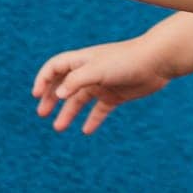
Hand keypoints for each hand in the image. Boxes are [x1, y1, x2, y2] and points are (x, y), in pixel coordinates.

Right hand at [31, 36, 174, 134]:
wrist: (156, 62)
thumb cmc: (126, 60)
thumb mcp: (97, 69)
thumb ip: (76, 81)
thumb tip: (57, 93)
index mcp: (83, 60)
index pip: (56, 67)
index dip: (43, 79)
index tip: (36, 95)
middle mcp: (90, 72)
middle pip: (64, 85)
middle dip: (51, 98)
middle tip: (42, 113)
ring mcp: (103, 84)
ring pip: (80, 100)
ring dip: (68, 112)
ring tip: (59, 127)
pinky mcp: (116, 95)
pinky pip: (100, 110)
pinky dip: (92, 120)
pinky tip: (86, 131)